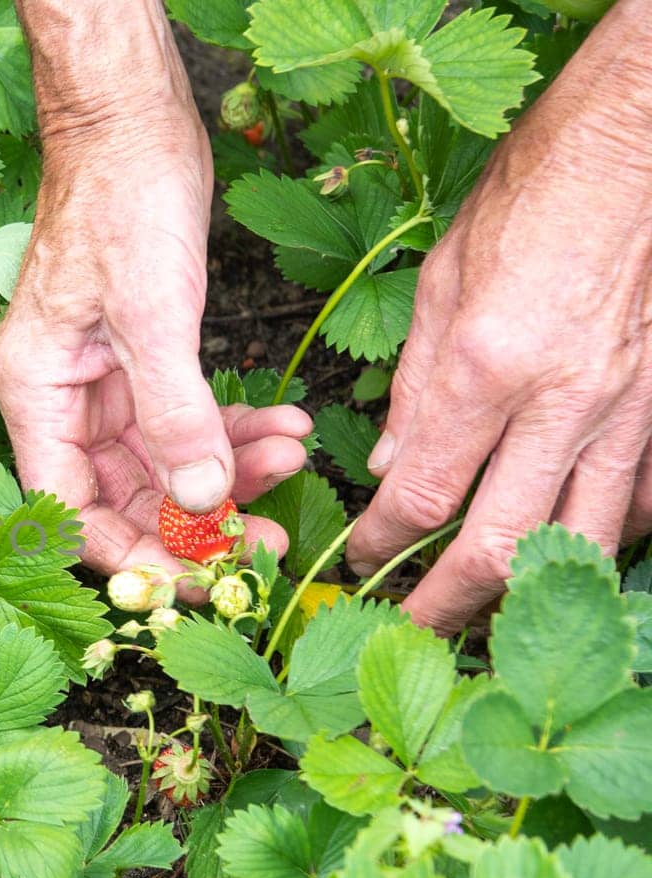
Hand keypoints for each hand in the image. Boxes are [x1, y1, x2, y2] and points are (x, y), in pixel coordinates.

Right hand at [0, 78, 310, 576]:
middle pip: (122, 499)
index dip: (132, 556)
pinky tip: (287, 425)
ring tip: (294, 460)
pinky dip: (236, 429)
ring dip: (230, 471)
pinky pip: (189, 421)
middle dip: (197, 522)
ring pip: (165, 464)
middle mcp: (63, 402)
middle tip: (266, 542)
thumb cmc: (120, 198)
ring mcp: (104, 386)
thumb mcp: (151, 311)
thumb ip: (174, 411)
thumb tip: (201, 499)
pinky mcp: (144, 363)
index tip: (199, 579)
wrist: (132, 122)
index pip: (71, 511)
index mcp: (36, 396)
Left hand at [347, 5, 651, 631]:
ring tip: (480, 615)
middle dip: (445, 604)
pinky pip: (637, 503)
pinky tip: (564, 551)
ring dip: (522, 592)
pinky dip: (598, 541)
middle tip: (410, 627)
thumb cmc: (538, 191)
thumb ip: (413, 383)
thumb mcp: (443, 276)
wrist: (645, 144)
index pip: (421, 497)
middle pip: (498, 546)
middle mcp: (563, 402)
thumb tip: (389, 467)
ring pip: (577, 543)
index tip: (360, 563)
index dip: (382, 546)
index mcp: (488, 365)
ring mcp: (629, 410)